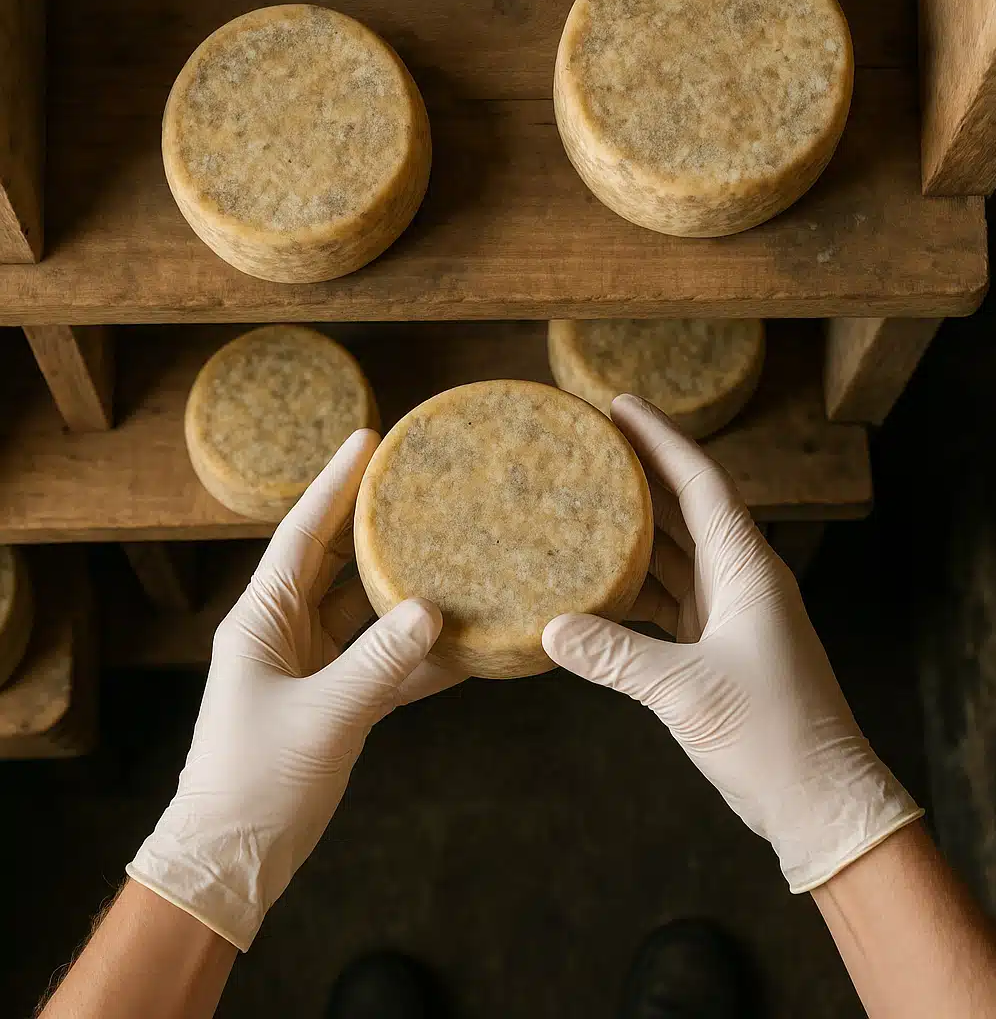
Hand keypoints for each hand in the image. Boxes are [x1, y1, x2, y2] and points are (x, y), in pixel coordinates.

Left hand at [128, 430, 464, 950]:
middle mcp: (285, 632)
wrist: (233, 857)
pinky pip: (382, 663)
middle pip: (336, 563)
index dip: (334, 484)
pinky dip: (417, 656)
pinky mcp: (334, 700)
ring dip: (403, 590)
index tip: (367, 439)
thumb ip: (379, 662)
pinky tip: (462, 645)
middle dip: (374, 526)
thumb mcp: (323, 715)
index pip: (301, 535)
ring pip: (364, 613)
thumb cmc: (256, 781)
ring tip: (452, 553)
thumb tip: (432, 610)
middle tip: (419, 486)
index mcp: (262, 620)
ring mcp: (310, 666)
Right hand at [543, 395, 920, 891]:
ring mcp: (730, 612)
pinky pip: (669, 597)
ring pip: (675, 553)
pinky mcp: (718, 645)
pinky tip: (597, 586)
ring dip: (635, 530)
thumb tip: (551, 629)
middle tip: (590, 446)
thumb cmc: (774, 736)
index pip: (701, 484)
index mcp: (747, 570)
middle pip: (685, 508)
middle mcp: (741, 580)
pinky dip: (635, 587)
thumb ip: (616, 657)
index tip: (621, 407)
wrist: (819, 797)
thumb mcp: (687, 691)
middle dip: (641, 474)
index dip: (661, 440)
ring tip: (584, 505)